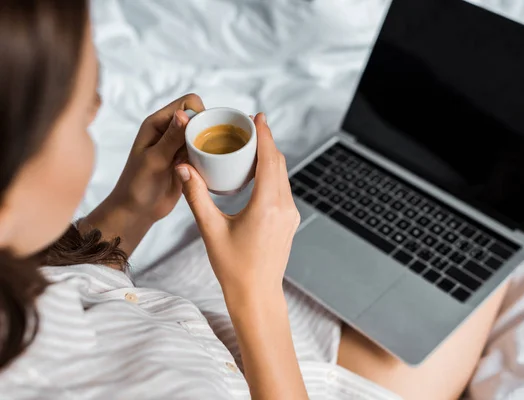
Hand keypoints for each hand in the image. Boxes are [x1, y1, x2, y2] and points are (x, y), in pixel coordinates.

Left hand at [107, 93, 204, 221]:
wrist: (137, 211)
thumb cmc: (137, 185)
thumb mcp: (155, 160)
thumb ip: (171, 138)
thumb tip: (184, 114)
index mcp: (157, 123)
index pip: (186, 103)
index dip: (199, 113)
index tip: (203, 134)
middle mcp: (169, 131)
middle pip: (198, 117)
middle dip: (207, 128)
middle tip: (209, 150)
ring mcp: (178, 146)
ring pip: (202, 134)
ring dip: (208, 144)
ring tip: (209, 160)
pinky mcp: (186, 160)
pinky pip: (203, 151)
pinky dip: (208, 156)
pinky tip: (209, 167)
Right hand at [176, 113, 306, 399]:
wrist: (257, 295)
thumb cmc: (233, 267)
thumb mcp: (211, 230)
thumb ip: (197, 196)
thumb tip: (183, 169)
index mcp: (266, 206)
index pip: (269, 160)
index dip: (265, 135)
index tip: (258, 116)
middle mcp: (284, 207)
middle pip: (279, 164)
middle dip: (266, 142)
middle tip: (250, 126)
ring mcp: (290, 214)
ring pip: (283, 176)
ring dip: (270, 158)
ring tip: (252, 145)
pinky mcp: (289, 221)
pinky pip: (283, 189)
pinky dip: (272, 175)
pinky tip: (258, 172)